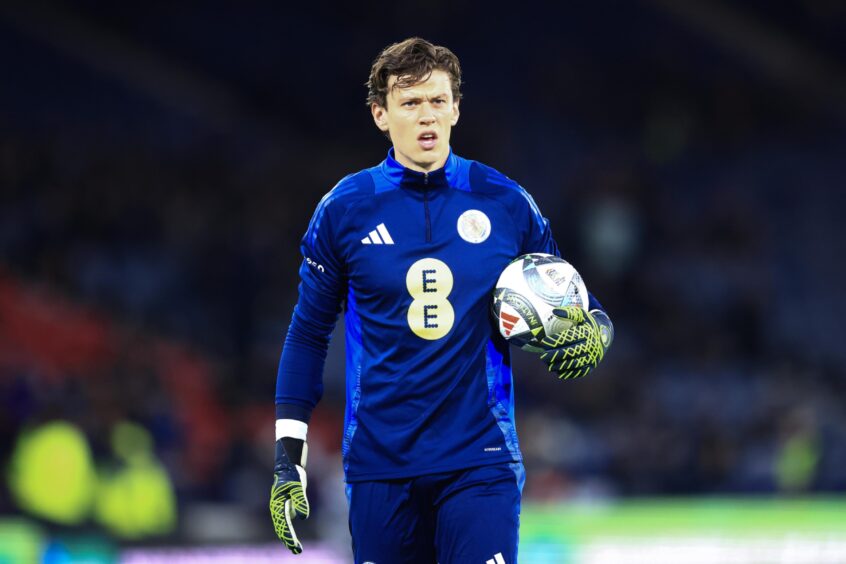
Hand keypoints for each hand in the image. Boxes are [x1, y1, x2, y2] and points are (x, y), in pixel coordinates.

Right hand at [270, 438, 308, 553]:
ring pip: (283, 526)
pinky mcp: (286, 506)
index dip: (288, 535)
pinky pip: (286, 522)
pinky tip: (293, 539)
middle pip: (281, 528)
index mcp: (278, 504)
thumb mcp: (298, 486)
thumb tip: (303, 517)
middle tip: (297, 551)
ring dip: (288, 537)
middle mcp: (277, 508)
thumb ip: (301, 501)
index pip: (283, 524)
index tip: (294, 545)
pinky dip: (289, 531)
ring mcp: (281, 508)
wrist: (289, 466)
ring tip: (295, 548)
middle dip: (288, 540)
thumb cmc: (292, 475)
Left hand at [539, 306, 612, 379]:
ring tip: (548, 365)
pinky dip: (569, 373)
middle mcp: (591, 346)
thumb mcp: (581, 315)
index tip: (543, 342)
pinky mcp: (592, 366)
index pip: (569, 338)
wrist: (605, 335)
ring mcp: (592, 357)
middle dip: (555, 355)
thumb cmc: (588, 323)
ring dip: (560, 365)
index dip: (555, 341)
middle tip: (542, 356)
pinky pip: (580, 372)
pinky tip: (558, 372)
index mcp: (588, 333)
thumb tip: (554, 311)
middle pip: (570, 352)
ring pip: (574, 363)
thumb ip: (569, 312)